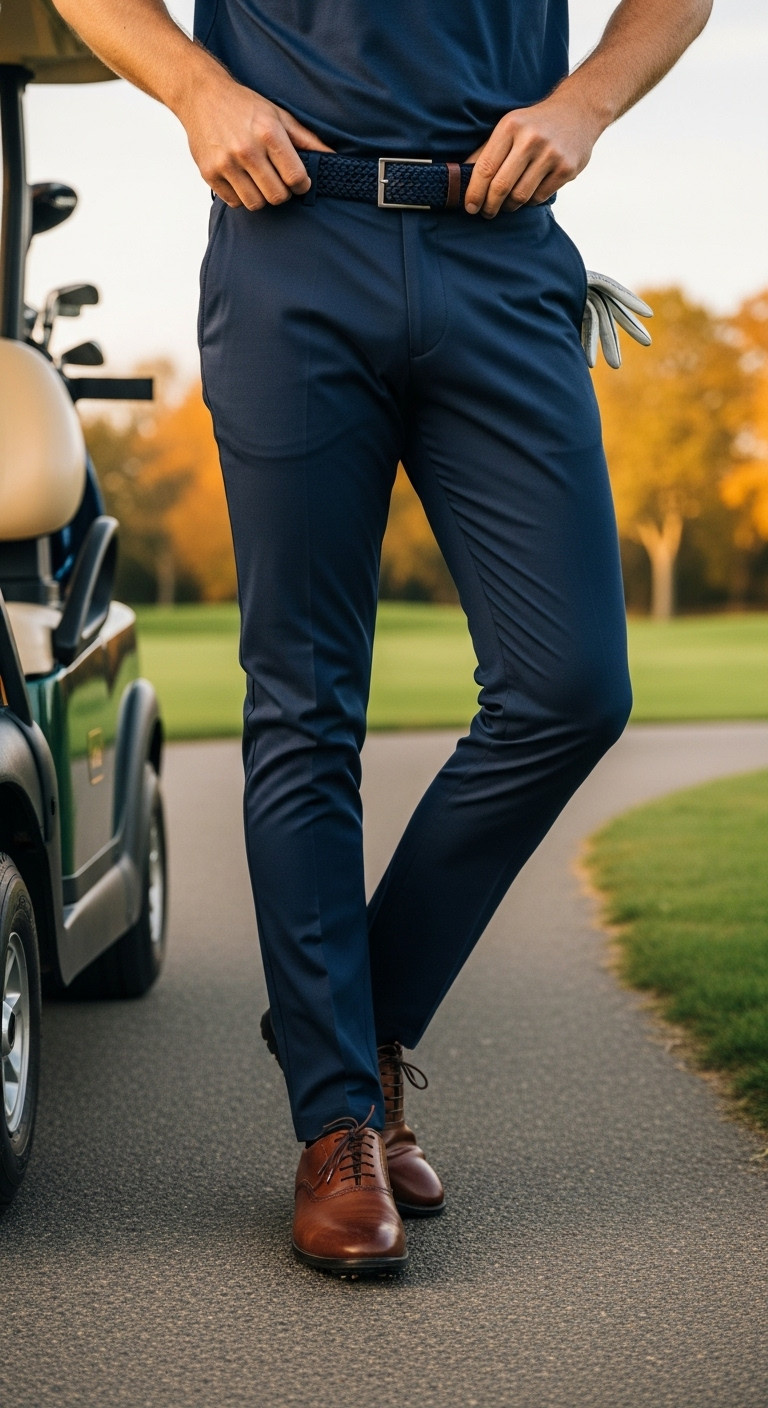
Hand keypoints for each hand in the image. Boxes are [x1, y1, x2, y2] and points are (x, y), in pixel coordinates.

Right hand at [178, 68, 333, 208]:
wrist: (201, 95)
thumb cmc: (244, 106)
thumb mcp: (279, 115)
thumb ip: (306, 140)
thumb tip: (332, 158)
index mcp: (268, 133)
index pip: (295, 178)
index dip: (301, 184)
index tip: (298, 181)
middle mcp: (246, 149)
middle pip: (277, 197)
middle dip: (282, 192)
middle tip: (278, 180)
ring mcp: (225, 163)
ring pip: (256, 204)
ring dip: (261, 196)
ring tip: (258, 179)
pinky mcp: (209, 173)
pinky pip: (234, 202)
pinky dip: (241, 195)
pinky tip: (240, 178)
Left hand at [463, 92, 602, 217]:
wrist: (578, 110)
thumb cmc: (536, 123)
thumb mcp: (509, 126)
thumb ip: (486, 151)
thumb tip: (462, 176)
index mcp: (510, 126)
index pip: (485, 168)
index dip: (474, 193)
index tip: (470, 207)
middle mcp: (530, 139)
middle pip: (501, 187)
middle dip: (490, 205)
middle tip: (486, 212)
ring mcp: (551, 154)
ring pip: (520, 196)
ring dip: (509, 206)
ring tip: (507, 203)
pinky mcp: (566, 168)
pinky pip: (539, 197)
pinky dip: (530, 201)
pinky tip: (528, 194)